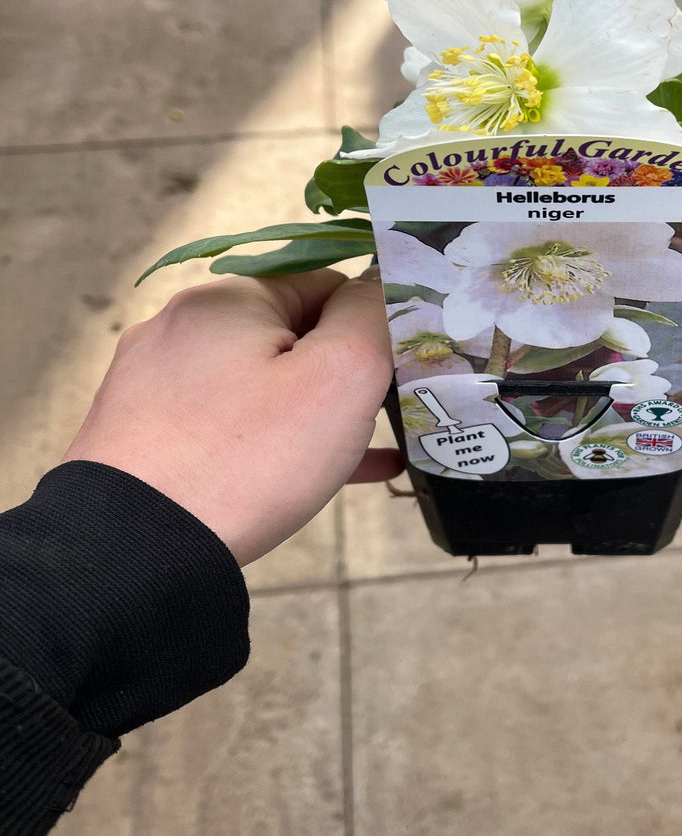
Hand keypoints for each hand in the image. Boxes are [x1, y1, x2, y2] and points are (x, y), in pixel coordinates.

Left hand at [62, 268, 400, 564]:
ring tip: (363, 451)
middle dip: (340, 371)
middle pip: (291, 333)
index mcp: (228, 299)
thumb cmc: (248, 458)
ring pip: (261, 383)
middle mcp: (181, 328)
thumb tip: (382, 283)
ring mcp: (155, 384)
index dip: (368, 323)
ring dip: (313, 411)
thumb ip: (372, 314)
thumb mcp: (342, 374)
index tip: (392, 370)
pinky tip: (321, 475)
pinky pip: (229, 426)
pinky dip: (277, 441)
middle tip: (377, 416)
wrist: (136, 553)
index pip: (324, 282)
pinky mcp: (145, 435)